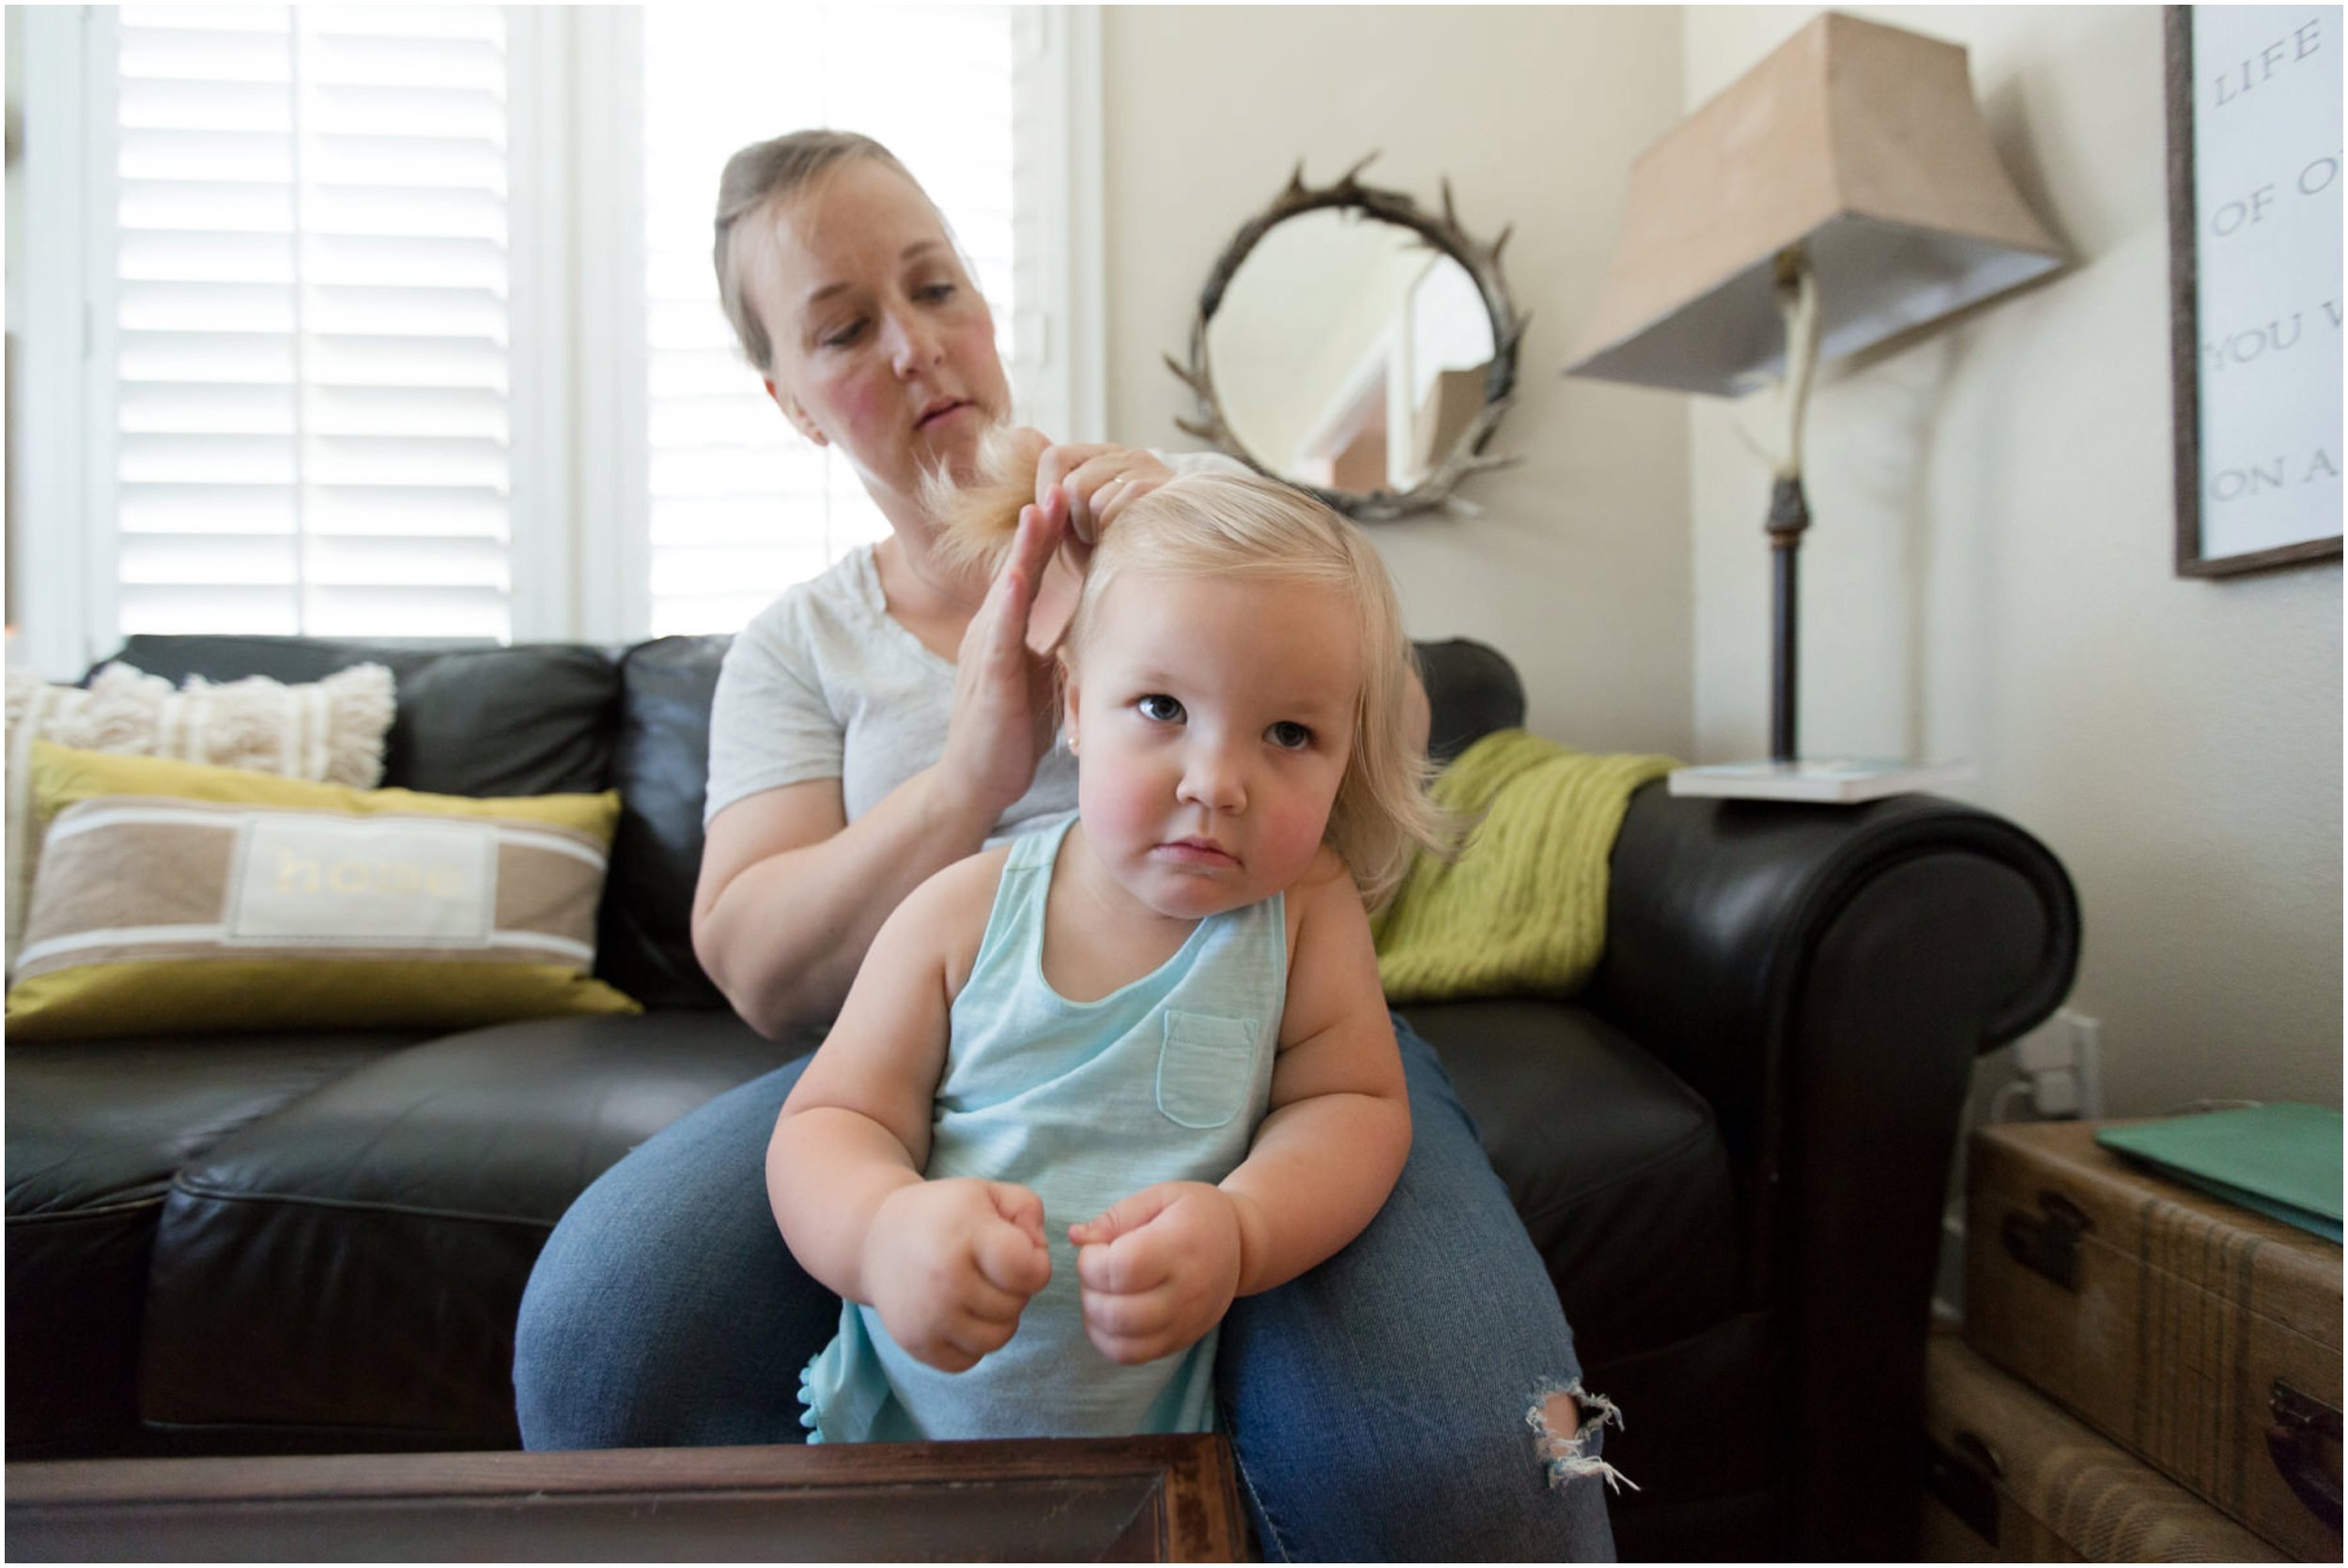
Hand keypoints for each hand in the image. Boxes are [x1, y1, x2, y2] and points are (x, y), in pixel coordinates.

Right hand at [864, 1178, 1051, 1372]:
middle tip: (990, 1269)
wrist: (876, 1238)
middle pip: (1016, 1305)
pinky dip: (972, 1342)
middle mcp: (944, 1280)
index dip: (1036, 1262)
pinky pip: (969, 1361)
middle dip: (1014, 1288)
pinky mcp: (915, 1344)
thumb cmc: (942, 1214)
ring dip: (998, 1318)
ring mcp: (927, 1317)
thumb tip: (1039, 1252)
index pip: (1030, 1271)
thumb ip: (1028, 1211)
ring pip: (997, 1339)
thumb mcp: (987, 1193)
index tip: (1018, 1251)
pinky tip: (960, 1313)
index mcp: (964, 1236)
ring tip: (979, 1292)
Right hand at [939, 492, 1069, 816]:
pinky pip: (997, 637)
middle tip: (1060, 481)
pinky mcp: (986, 681)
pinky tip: (1018, 578)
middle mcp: (990, 631)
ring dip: (1024, 550)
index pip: (1031, 572)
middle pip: (1018, 567)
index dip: (1050, 535)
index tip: (1074, 497)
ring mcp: (984, 653)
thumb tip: (1096, 622)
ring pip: (1006, 591)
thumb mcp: (1042, 678)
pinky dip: (1008, 604)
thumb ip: (1058, 646)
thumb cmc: (1010, 731)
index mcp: (1006, 629)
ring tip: (1040, 511)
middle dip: (1039, 526)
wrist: (976, 781)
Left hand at [1024, 436, 1176, 550]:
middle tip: (1095, 539)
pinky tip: (1126, 542)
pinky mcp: (1160, 487)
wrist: (1168, 582)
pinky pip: (1110, 505)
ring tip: (1110, 541)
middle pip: (1069, 482)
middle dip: (1072, 522)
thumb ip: (1050, 492)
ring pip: (1085, 492)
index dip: (1048, 495)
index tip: (1065, 526)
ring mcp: (1147, 468)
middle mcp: (1128, 455)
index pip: (1054, 458)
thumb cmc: (1116, 554)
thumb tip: (1016, 434)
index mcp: (1105, 458)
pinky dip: (1110, 532)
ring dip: (1091, 529)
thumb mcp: (1074, 525)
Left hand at [1068, 1182, 1243, 1364]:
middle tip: (1096, 1272)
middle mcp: (1186, 1290)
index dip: (1091, 1262)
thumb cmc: (1195, 1214)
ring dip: (1096, 1320)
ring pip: (1124, 1342)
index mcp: (1179, 1245)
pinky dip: (1109, 1342)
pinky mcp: (1181, 1340)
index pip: (1121, 1269)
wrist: (1242, 1245)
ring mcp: (1185, 1321)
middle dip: (1090, 1292)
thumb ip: (1117, 1217)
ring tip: (1100, 1294)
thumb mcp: (1160, 1197)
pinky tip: (1108, 1317)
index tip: (1095, 1249)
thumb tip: (1076, 1237)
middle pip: (1119, 1312)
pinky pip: (1134, 1356)